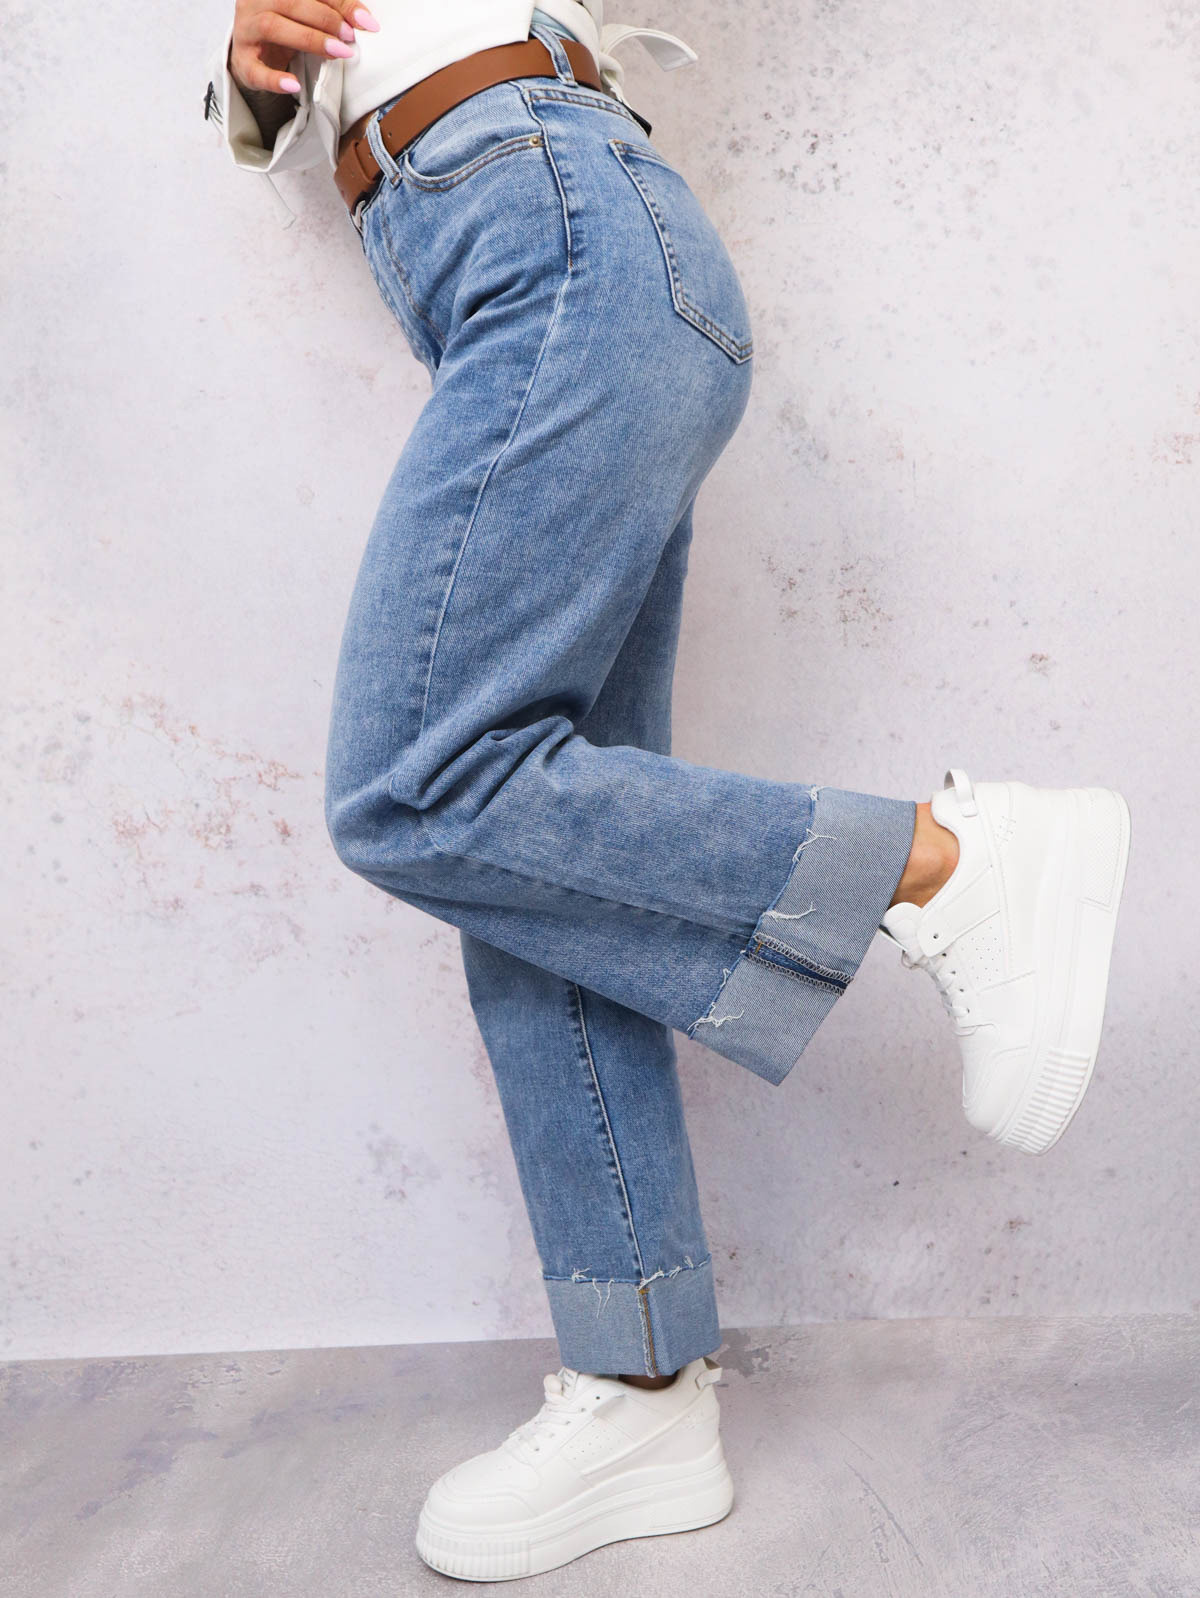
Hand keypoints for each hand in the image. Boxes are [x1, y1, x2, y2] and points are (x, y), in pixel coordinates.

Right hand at [229, 0, 380, 94]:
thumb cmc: (285, 28)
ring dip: (309, 40)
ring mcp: (246, 30)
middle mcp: (256, 2)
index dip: (339, 2)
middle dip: (325, 20)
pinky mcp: (242, 60)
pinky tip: (294, 85)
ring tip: (337, 53)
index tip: (365, 21)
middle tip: (350, 37)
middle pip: (290, 2)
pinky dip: (275, 79)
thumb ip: (330, 12)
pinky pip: (256, 69)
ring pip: (273, 27)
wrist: (252, 53)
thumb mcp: (306, 15)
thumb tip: (363, 20)